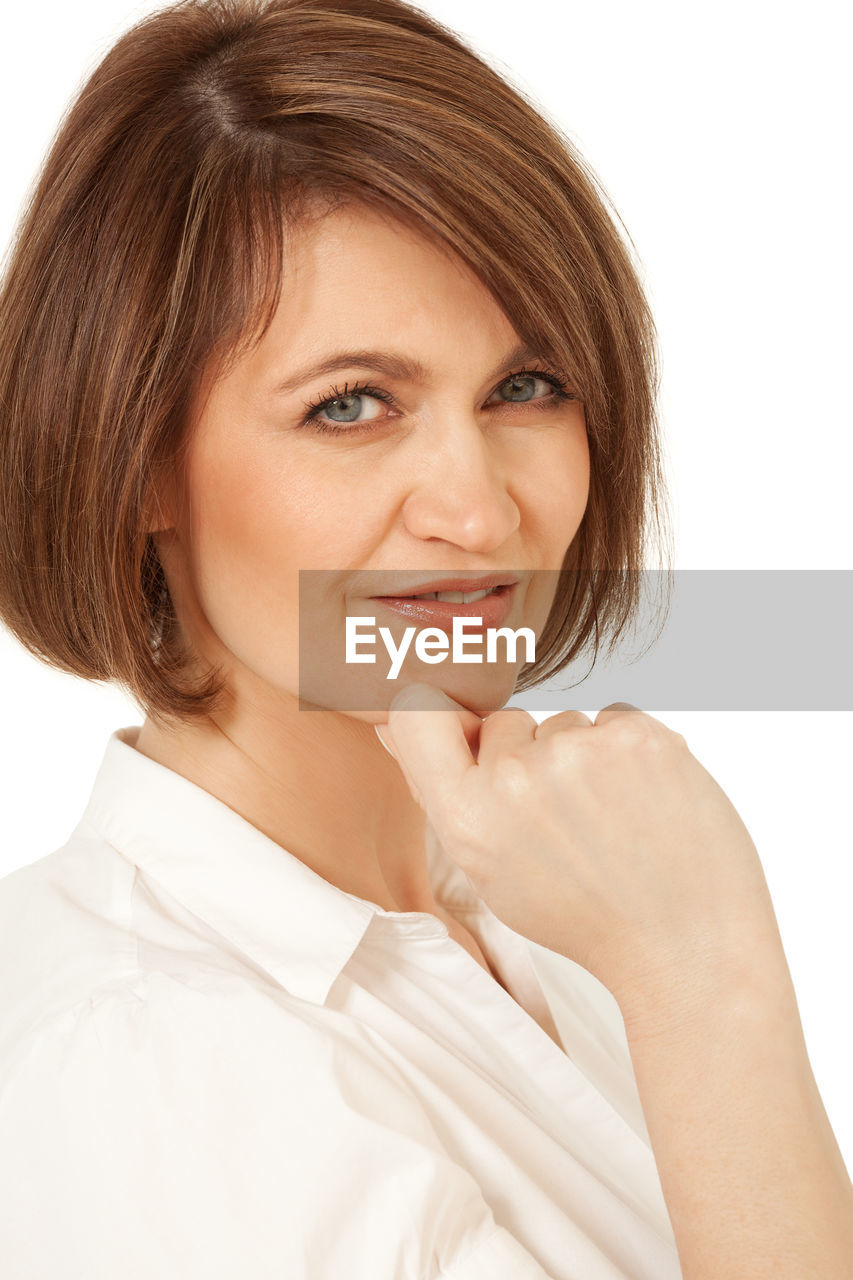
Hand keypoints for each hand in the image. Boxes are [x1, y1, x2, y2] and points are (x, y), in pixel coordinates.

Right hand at [376, 682, 781, 1015]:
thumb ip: (442, 793)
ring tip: (613, 821)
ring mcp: (579, 751)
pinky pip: (616, 716)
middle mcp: (515, 778)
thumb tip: (388, 723)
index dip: (444, 717)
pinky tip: (644, 802)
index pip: (419, 714)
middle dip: (528, 755)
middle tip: (566, 820)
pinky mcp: (638, 737)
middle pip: (504, 721)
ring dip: (584, 756)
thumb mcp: (490, 870)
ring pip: (565, 721)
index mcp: (466, 817)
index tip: (470, 736)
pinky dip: (628, 750)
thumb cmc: (585, 915)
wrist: (686, 947)